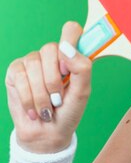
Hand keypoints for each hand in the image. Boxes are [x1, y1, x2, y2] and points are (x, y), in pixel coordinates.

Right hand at [5, 22, 91, 152]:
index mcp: (71, 56)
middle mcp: (51, 55)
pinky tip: (34, 109)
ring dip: (42, 93)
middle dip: (55, 80)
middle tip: (59, 98)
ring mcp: (32, 62)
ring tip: (47, 107)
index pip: (71, 30)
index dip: (70, 40)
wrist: (48, 132)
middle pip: (50, 49)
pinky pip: (20, 77)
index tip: (69, 65)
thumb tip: (66, 48)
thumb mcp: (82, 92)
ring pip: (34, 65)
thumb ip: (81, 68)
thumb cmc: (69, 111)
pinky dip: (29, 98)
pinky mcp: (15, 72)